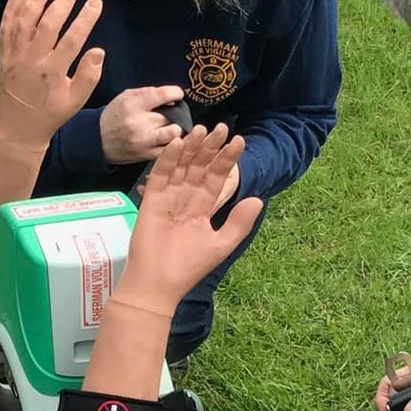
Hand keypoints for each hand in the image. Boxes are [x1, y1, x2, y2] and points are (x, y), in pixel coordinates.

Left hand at [0, 0, 104, 148]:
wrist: (18, 128)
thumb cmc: (51, 113)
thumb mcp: (76, 101)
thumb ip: (89, 77)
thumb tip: (99, 51)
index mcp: (52, 73)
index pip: (72, 40)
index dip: (85, 19)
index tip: (96, 2)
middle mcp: (32, 61)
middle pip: (47, 25)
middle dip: (61, 2)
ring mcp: (15, 57)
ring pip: (24, 22)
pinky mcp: (3, 55)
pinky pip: (5, 28)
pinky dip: (11, 9)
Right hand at [100, 85, 186, 164]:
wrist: (96, 141)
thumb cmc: (113, 116)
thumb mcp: (125, 97)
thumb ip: (147, 93)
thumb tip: (170, 97)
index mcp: (133, 105)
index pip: (163, 95)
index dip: (176, 93)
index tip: (177, 94)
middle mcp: (138, 123)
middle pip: (171, 115)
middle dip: (176, 112)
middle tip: (173, 112)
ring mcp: (143, 141)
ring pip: (173, 133)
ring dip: (176, 129)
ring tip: (172, 126)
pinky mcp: (145, 155)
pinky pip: (168, 149)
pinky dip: (172, 143)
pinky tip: (168, 139)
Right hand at [121, 124, 263, 311]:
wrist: (158, 283)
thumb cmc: (188, 267)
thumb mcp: (221, 244)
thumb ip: (239, 222)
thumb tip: (259, 198)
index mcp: (204, 207)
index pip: (217, 177)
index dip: (228, 159)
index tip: (240, 141)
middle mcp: (187, 197)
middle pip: (200, 166)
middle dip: (211, 147)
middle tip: (222, 127)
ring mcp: (168, 196)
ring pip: (181, 165)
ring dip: (191, 148)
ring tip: (202, 129)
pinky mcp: (151, 199)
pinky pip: (160, 174)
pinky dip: (167, 159)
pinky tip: (177, 143)